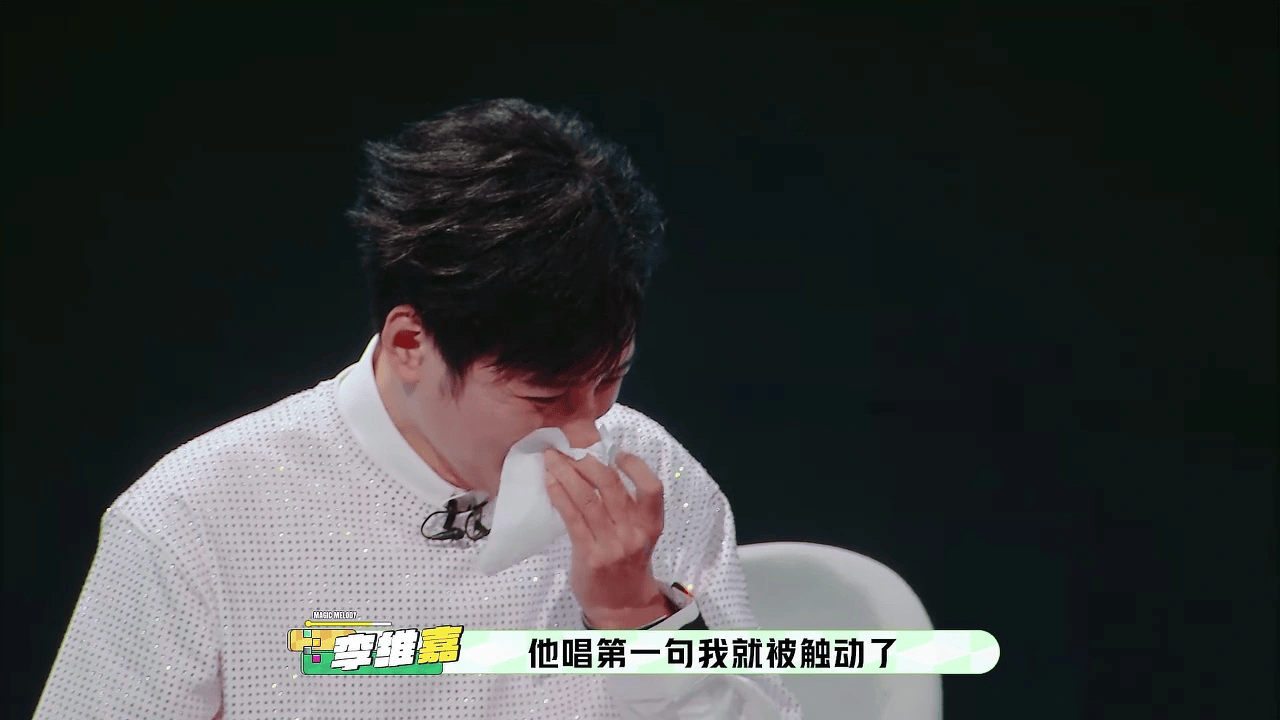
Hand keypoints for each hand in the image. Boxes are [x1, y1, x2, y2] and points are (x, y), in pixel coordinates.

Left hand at [543, 448, 669, 628]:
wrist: (621, 606)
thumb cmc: (627, 563)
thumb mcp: (638, 534)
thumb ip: (626, 507)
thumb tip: (597, 467)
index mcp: (651, 524)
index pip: (652, 488)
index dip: (635, 466)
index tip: (616, 452)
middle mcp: (634, 533)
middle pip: (612, 487)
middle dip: (587, 463)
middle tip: (568, 450)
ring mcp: (612, 545)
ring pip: (588, 499)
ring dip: (566, 474)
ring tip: (552, 459)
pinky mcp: (590, 556)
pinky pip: (572, 518)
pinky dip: (559, 495)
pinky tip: (549, 483)